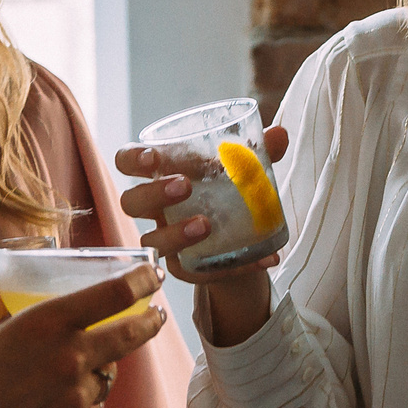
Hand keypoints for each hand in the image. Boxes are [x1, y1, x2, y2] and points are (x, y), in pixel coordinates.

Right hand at [0, 265, 168, 407]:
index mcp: (46, 325)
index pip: (113, 295)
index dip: (140, 281)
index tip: (152, 276)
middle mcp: (70, 363)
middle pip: (129, 337)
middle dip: (147, 322)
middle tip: (155, 315)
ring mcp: (74, 404)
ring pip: (106, 378)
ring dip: (101, 367)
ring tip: (78, 365)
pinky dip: (83, 401)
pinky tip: (57, 400)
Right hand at [116, 125, 288, 344]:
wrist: (242, 236)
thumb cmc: (228, 188)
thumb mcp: (244, 168)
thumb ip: (258, 151)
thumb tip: (280, 134)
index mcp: (161, 173)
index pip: (127, 161)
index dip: (132, 159)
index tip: (153, 158)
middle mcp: (155, 209)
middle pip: (131, 202)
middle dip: (153, 194)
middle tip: (185, 186)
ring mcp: (166, 240)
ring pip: (152, 243)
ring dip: (175, 234)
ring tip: (207, 226)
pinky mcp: (186, 269)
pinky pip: (194, 273)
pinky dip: (231, 267)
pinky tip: (262, 258)